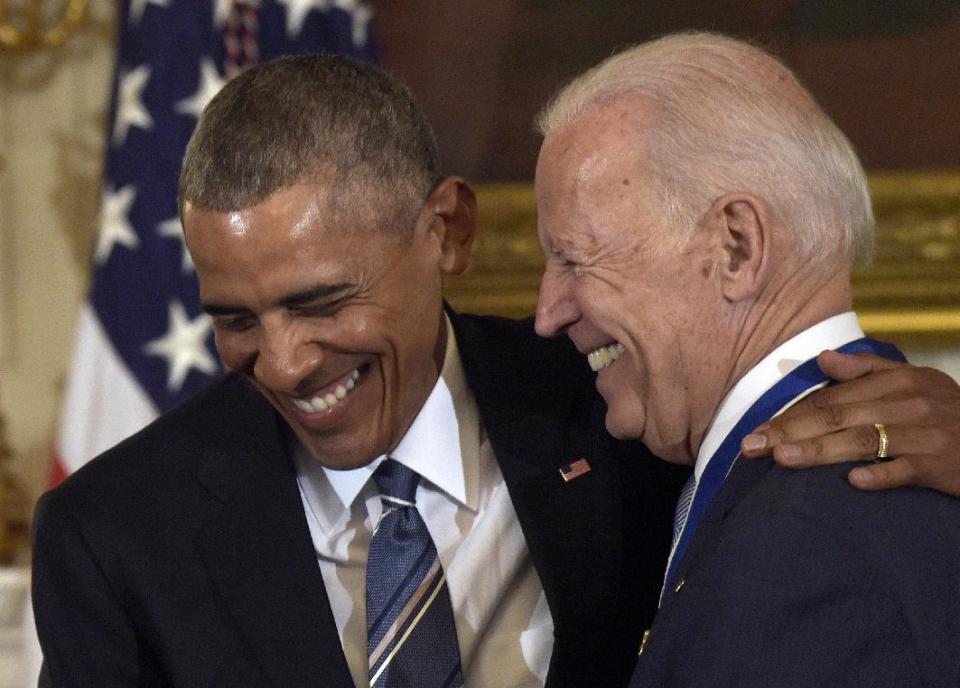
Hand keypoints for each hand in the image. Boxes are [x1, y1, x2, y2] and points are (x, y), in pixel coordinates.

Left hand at [740, 350, 959, 495]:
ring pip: (863, 440)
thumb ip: (867, 371)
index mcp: (896, 380)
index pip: (829, 399)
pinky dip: (882, 474)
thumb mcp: (912, 383)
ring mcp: (927, 433)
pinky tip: (853, 482)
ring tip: (783, 459)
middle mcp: (908, 401)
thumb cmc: (948, 414)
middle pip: (837, 416)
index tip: (755, 432)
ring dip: (820, 450)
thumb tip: (824, 360)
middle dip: (790, 432)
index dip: (789, 415)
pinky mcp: (944, 464)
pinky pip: (908, 468)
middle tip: (752, 447)